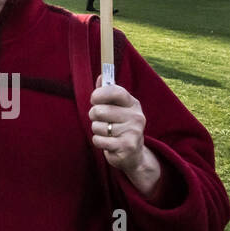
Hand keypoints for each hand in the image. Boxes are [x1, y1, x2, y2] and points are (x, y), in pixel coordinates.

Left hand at [89, 77, 161, 195]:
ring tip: (108, 133)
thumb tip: (101, 76)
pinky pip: (98, 140)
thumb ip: (107, 92)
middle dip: (94, 116)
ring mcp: (133, 132)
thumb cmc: (119, 125)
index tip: (94, 99)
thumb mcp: (116, 107)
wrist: (133, 154)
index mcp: (132, 104)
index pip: (116, 91)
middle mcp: (136, 117)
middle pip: (99, 111)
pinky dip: (98, 142)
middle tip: (102, 120)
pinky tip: (108, 143)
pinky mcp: (127, 147)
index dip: (100, 94)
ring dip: (97, 131)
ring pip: (97, 127)